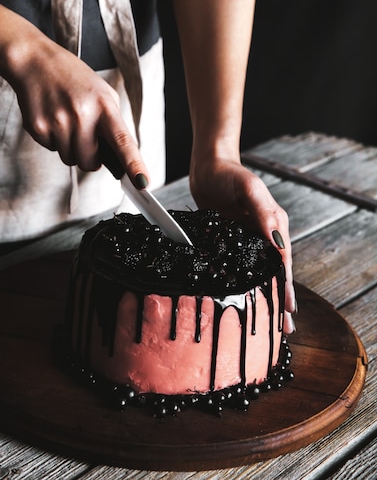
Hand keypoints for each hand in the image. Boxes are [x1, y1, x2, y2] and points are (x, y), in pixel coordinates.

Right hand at [0, 0, 147, 186]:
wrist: (35, 62)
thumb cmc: (74, 80)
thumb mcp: (102, 94)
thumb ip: (112, 123)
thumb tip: (119, 158)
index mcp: (104, 106)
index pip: (123, 141)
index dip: (134, 164)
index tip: (143, 182)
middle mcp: (82, 115)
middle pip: (90, 162)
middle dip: (89, 157)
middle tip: (85, 135)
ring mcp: (58, 122)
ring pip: (69, 159)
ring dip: (70, 147)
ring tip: (66, 120)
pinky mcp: (38, 127)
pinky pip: (51, 149)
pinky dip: (53, 139)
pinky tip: (52, 117)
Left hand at [190, 156, 295, 333]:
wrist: (208, 166)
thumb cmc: (229, 174)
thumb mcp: (249, 189)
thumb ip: (264, 214)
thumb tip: (277, 243)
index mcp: (274, 223)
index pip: (283, 261)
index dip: (285, 286)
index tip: (288, 310)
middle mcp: (264, 234)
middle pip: (275, 271)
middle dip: (280, 299)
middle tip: (284, 329)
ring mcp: (248, 238)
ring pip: (260, 272)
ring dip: (265, 295)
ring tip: (270, 321)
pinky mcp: (231, 240)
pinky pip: (242, 266)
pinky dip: (245, 284)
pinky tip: (243, 298)